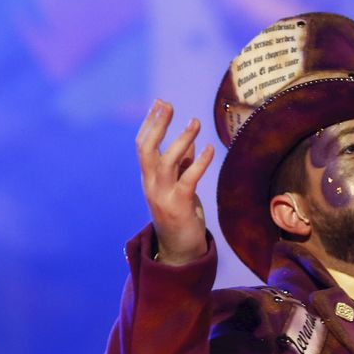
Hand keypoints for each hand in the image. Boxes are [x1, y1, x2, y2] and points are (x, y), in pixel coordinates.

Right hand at [136, 99, 214, 264]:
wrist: (179, 251)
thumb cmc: (180, 214)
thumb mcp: (178, 186)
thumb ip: (181, 165)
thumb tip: (190, 141)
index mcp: (148, 178)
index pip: (143, 145)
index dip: (150, 123)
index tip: (159, 102)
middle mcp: (151, 185)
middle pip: (147, 149)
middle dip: (156, 125)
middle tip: (168, 104)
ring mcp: (163, 196)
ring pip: (166, 162)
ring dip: (181, 139)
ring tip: (195, 121)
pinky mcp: (179, 205)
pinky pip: (188, 180)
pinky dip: (199, 162)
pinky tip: (210, 148)